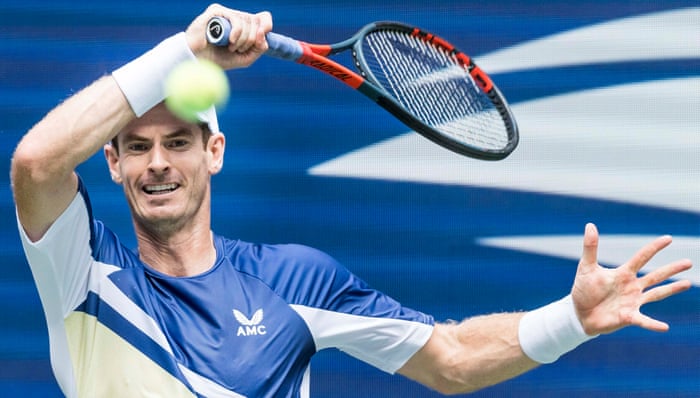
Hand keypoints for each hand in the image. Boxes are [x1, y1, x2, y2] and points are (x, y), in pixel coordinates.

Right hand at [185, 4, 272, 68]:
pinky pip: (236, 19)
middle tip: (239, 49)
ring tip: (231, 47)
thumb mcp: (244, 58)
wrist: (197, 59)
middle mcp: (235, 16)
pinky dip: (237, 33)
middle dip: (252, 40)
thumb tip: (264, 36)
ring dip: (243, 40)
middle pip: (256, 21)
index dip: (266, 26)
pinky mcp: (216, 11)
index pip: (263, 17)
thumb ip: (258, 49)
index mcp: (243, 25)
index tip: (260, 41)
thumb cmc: (218, 59)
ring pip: (247, 21)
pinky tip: (230, 42)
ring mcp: (226, 13)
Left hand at [571, 223, 691, 334]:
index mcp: (623, 273)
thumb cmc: (584, 290)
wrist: (579, 313)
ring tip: (687, 283)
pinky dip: (653, 324)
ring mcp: (633, 302)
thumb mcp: (586, 267)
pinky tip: (665, 327)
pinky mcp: (628, 317)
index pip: (642, 257)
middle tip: (689, 262)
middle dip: (671, 269)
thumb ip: (590, 247)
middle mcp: (632, 286)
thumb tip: (590, 224)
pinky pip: (643, 320)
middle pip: (655, 275)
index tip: (669, 238)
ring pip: (656, 294)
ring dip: (672, 289)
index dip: (654, 248)